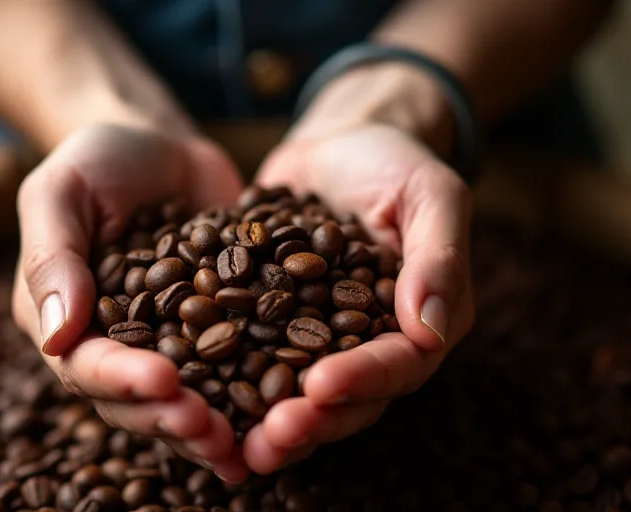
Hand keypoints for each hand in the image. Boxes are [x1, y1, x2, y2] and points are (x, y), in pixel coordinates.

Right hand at [11, 123, 248, 481]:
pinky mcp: (215, 333)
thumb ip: (53, 257)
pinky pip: (231, 373)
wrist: (160, 145)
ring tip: (242, 446)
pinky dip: (250, 399)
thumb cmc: (98, 159)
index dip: (122, 380)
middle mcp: (113, 346)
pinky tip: (282, 418)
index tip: (163, 382)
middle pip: (135, 401)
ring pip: (183, 401)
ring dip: (210, 426)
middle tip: (209, 429)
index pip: (85, 365)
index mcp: (65, 321)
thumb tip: (56, 335)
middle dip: (171, 418)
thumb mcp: (62, 191)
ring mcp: (166, 344)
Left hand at [244, 122, 475, 473]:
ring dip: (265, 421)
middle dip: (309, 421)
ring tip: (232, 443)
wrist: (337, 144)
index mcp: (420, 325)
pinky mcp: (271, 328)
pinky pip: (250, 361)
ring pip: (296, 395)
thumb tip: (432, 329)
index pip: (399, 364)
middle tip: (268, 440)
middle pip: (345, 398)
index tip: (322, 387)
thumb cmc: (394, 161)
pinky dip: (226, 383)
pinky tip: (192, 397)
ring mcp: (318, 341)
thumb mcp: (430, 193)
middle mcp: (369, 345)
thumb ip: (438, 256)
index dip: (363, 379)